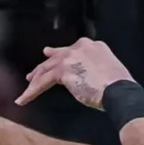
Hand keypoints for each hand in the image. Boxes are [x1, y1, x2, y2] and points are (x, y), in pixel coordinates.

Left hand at [20, 37, 135, 110]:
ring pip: (47, 69)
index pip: (70, 51)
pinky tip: (24, 99)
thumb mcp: (108, 67)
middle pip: (56, 57)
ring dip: (35, 80)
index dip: (59, 57)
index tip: (51, 58)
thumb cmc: (119, 84)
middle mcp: (79, 47)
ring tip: (26, 88)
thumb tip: (87, 76)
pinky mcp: (62, 71)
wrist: (119, 90)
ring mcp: (69, 58)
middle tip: (33, 74)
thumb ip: (95, 66)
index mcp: (92, 45)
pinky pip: (43, 82)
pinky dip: (32, 91)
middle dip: (44, 66)